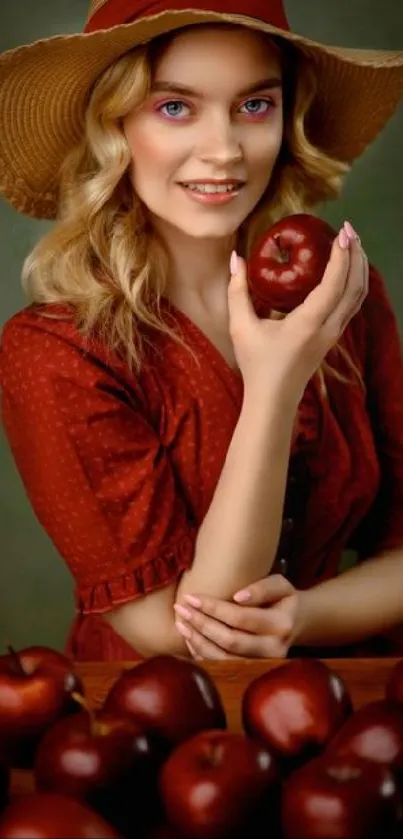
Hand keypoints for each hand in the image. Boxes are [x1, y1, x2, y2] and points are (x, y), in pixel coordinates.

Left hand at [173, 575, 302, 658]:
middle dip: (201, 624)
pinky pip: (221, 667)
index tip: (191, 597)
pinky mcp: (251, 673)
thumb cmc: (282, 600)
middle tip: (181, 608)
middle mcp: (273, 650)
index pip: (240, 618)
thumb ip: (262, 587)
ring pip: (223, 658)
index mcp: (281, 625)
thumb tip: (238, 596)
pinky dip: (201, 653)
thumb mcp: (281, 586)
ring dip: (198, 641)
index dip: (213, 608)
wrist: (294, 624)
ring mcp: (262, 665)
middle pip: (230, 641)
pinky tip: (189, 637)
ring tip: (181, 623)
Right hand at [228, 225, 367, 398]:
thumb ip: (238, 291)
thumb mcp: (241, 327)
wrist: (273, 399)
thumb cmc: (256, 364)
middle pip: (356, 287)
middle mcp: (328, 328)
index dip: (341, 256)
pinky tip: (345, 272)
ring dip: (359, 269)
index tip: (341, 233)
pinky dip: (353, 283)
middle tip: (349, 231)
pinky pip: (351, 305)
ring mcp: (334, 334)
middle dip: (357, 256)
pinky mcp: (332, 338)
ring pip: (358, 297)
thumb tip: (236, 259)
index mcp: (309, 323)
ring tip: (352, 246)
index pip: (334, 284)